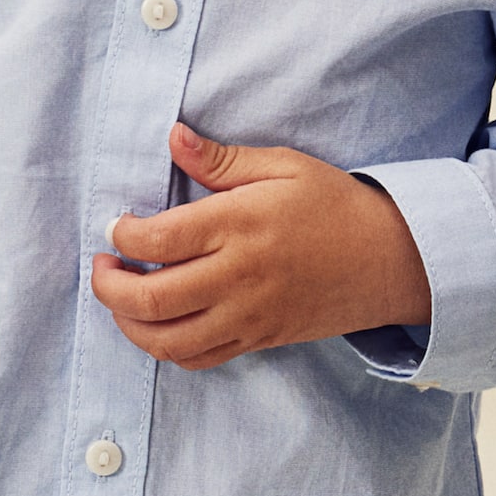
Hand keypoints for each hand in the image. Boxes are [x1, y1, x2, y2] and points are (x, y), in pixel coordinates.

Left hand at [90, 122, 430, 370]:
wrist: (392, 260)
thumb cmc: (335, 205)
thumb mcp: (283, 166)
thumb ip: (222, 158)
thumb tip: (173, 136)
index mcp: (241, 224)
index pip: (158, 238)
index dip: (123, 233)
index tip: (118, 225)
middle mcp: (239, 276)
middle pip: (150, 297)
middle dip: (108, 284)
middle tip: (103, 265)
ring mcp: (248, 315)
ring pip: (167, 340)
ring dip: (128, 323)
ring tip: (121, 298)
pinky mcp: (258, 339)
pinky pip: (198, 358)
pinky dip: (166, 347)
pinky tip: (158, 323)